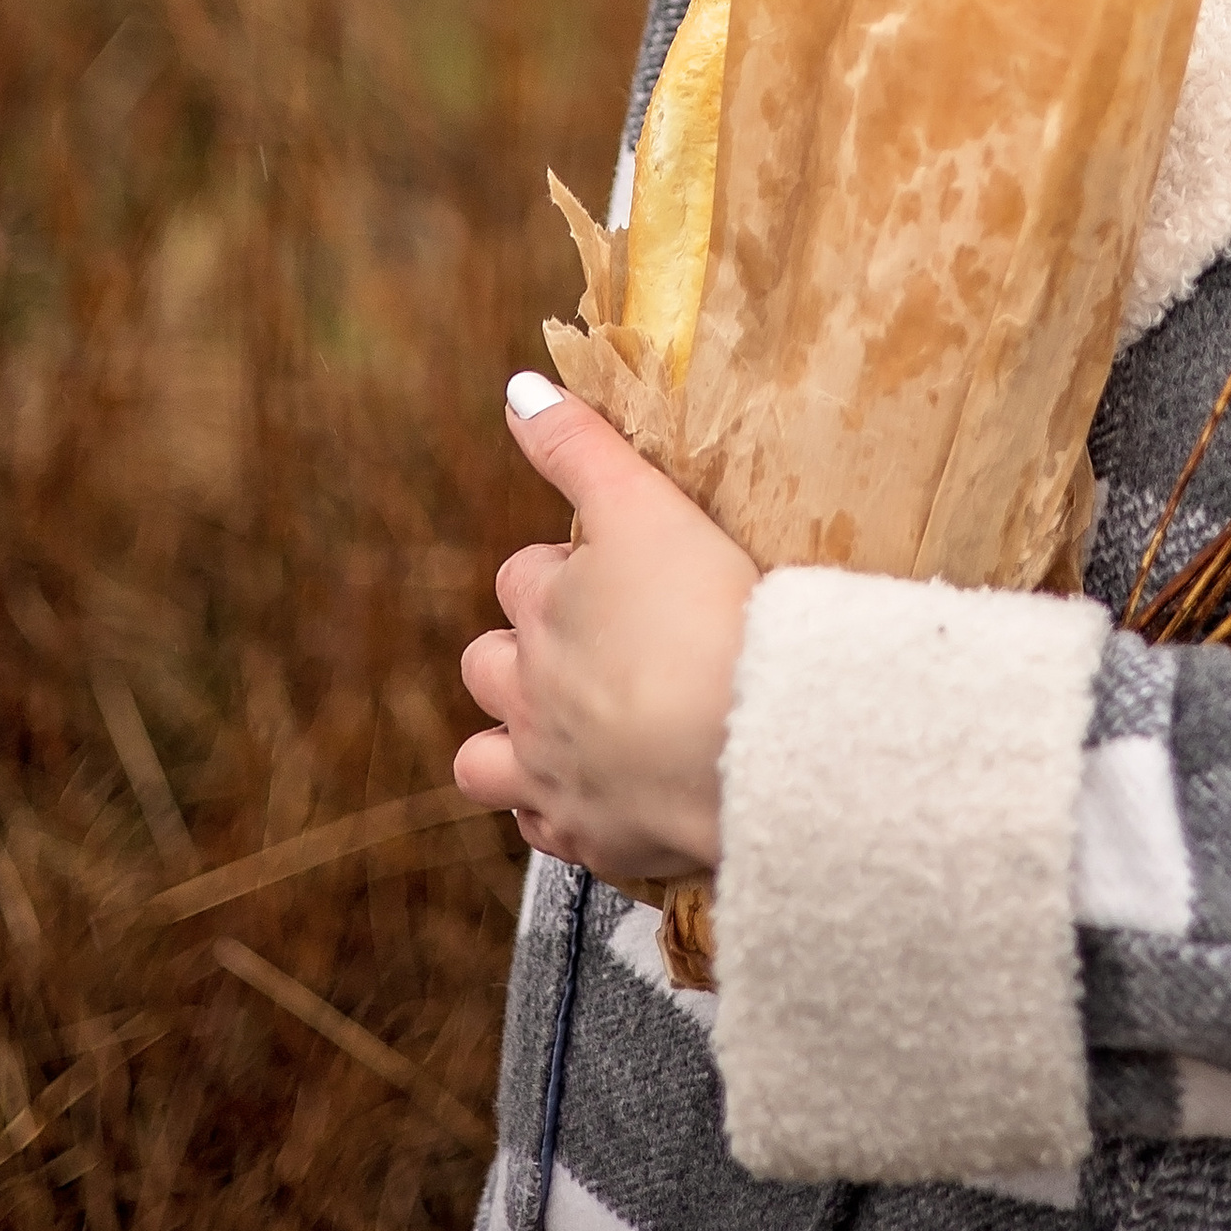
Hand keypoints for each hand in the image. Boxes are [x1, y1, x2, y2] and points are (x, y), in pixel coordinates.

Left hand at [454, 376, 757, 885]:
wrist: (746, 742)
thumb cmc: (705, 612)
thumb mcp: (644, 505)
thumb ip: (580, 446)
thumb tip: (516, 389)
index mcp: (547, 614)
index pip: (524, 575)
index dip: (565, 568)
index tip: (616, 570)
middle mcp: (532, 696)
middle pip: (488, 665)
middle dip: (522, 653)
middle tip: (594, 647)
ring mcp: (555, 775)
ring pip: (483, 762)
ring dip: (509, 745)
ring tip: (563, 731)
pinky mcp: (594, 841)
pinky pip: (547, 834)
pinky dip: (562, 814)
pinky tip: (602, 796)